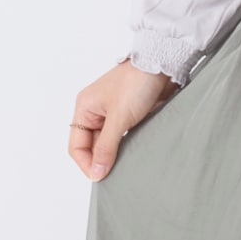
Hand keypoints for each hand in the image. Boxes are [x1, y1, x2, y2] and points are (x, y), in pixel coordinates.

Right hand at [69, 59, 180, 181]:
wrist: (164, 63)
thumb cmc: (138, 83)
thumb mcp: (120, 118)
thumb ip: (106, 147)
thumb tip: (96, 173)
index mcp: (84, 107)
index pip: (76, 146)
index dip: (86, 163)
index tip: (101, 177)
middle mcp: (95, 109)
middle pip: (91, 144)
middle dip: (101, 159)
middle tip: (114, 174)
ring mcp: (112, 109)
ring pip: (107, 140)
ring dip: (114, 151)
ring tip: (124, 163)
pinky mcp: (128, 110)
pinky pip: (121, 133)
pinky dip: (125, 143)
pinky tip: (134, 150)